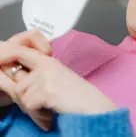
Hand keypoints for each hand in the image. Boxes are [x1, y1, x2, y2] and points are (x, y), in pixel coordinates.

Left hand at [0, 38, 115, 115]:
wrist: (95, 107)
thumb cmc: (80, 96)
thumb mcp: (58, 80)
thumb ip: (39, 77)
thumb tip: (16, 81)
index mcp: (50, 62)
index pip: (21, 52)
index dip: (7, 57)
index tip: (1, 63)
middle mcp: (48, 65)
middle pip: (17, 80)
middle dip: (23, 97)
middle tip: (38, 105)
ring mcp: (47, 76)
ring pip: (21, 95)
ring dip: (32, 108)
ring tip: (48, 109)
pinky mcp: (47, 90)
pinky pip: (29, 106)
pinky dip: (39, 115)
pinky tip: (52, 114)